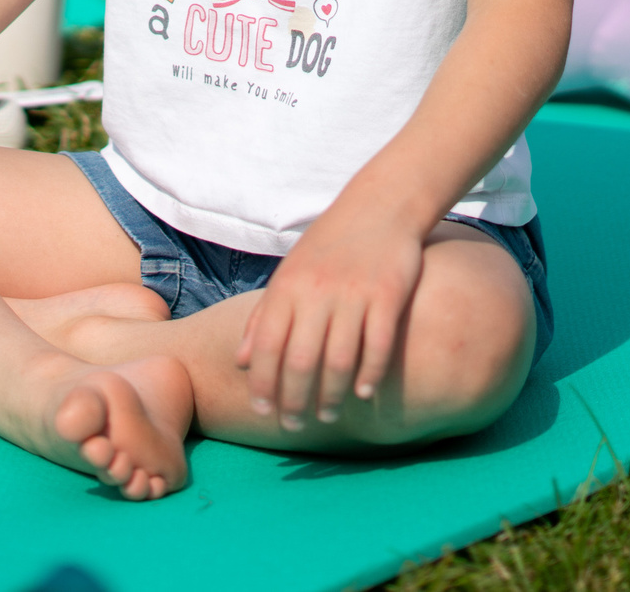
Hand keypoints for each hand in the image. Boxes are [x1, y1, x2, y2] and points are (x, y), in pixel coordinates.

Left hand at [237, 200, 425, 427]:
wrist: (379, 205)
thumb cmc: (328, 245)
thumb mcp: (288, 273)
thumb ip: (263, 316)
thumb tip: (241, 362)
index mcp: (288, 287)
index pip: (266, 345)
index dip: (262, 383)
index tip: (262, 411)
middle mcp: (317, 292)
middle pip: (300, 360)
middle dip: (294, 400)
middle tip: (294, 425)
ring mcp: (354, 293)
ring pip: (339, 359)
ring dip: (331, 395)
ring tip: (326, 415)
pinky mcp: (388, 293)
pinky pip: (378, 344)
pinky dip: (370, 374)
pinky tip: (365, 394)